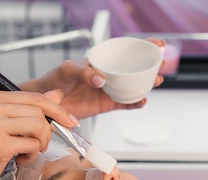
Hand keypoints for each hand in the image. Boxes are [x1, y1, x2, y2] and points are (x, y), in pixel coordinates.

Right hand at [0, 89, 76, 179]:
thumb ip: (28, 110)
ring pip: (38, 126)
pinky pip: (32, 145)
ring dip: (40, 144)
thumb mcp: (3, 126)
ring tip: (27, 152)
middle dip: (48, 131)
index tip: (70, 122)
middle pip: (39, 111)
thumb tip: (58, 95)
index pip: (34, 97)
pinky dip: (32, 155)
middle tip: (39, 145)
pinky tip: (19, 160)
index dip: (57, 110)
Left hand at [26, 39, 164, 118]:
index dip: (142, 47)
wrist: (47, 102)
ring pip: (133, 87)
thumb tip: (101, 81)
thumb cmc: (55, 80)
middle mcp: (108, 75)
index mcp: (102, 61)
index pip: (124, 51)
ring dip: (146, 84)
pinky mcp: (106, 105)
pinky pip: (125, 104)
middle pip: (134, 69)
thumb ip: (85, 73)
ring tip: (155, 81)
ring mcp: (109, 90)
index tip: (157, 45)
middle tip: (160, 65)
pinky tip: (142, 101)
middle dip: (150, 66)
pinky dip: (135, 104)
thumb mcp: (68, 70)